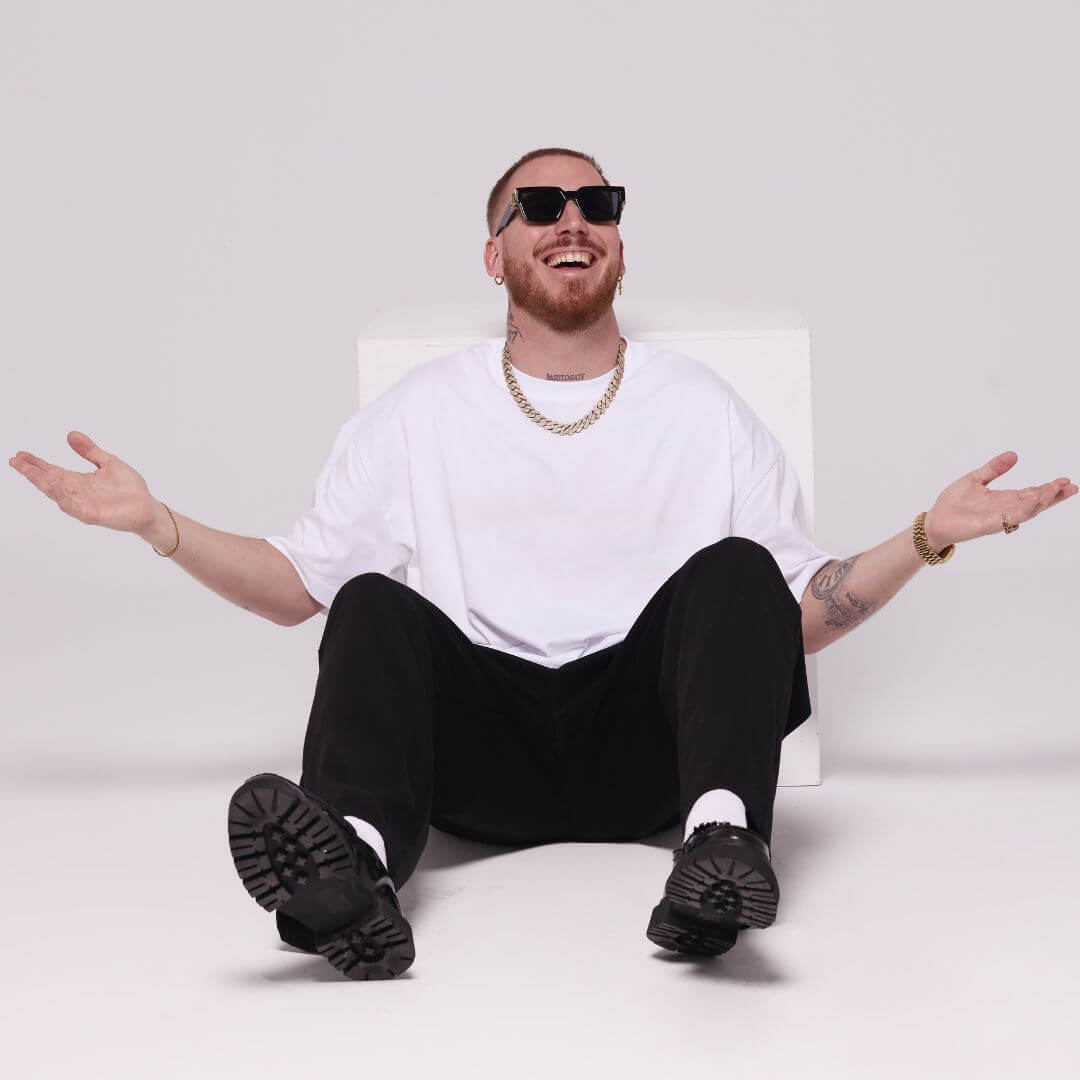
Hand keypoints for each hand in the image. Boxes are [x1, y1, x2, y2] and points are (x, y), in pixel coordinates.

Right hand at [9, 431, 157, 533]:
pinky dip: (63, 497)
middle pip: (49, 481)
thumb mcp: (108, 462)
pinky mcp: (93, 514)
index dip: (36, 463)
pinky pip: (74, 506)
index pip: (52, 470)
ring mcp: (83, 504)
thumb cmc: (130, 487)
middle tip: (15, 461)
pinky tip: (54, 488)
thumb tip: (70, 434)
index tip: (20, 454)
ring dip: (43, 483)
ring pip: (58, 493)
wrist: (148, 506)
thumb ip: (90, 451)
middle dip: (32, 472)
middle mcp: (77, 493)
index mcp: (79, 481)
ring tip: (28, 471)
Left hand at [926, 451, 1076, 546]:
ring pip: (1026, 511)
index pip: (1032, 492)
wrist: (935, 519)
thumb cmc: (953, 502)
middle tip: (1070, 486)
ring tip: (1055, 490)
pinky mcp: (988, 525)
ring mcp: (998, 518)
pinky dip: (1021, 510)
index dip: (1049, 488)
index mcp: (1004, 499)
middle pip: (1035, 503)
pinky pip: (1008, 518)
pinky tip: (1032, 501)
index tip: (1065, 480)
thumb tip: (1014, 454)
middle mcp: (1005, 509)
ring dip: (1041, 501)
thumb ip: (994, 468)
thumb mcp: (976, 478)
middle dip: (1053, 495)